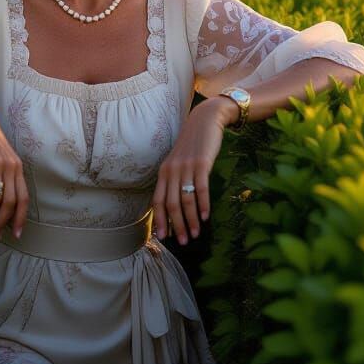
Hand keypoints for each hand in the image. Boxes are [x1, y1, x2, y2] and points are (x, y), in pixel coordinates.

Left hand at [150, 98, 229, 245]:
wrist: (205, 120)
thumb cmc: (192, 145)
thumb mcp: (178, 161)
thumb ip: (174, 180)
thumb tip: (174, 205)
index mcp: (164, 172)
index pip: (158, 201)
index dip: (160, 220)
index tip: (164, 238)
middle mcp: (172, 170)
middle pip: (171, 204)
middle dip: (177, 226)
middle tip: (184, 242)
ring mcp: (186, 166)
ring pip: (185, 199)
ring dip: (191, 220)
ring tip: (196, 234)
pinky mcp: (201, 163)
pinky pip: (201, 188)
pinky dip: (202, 205)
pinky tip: (206, 216)